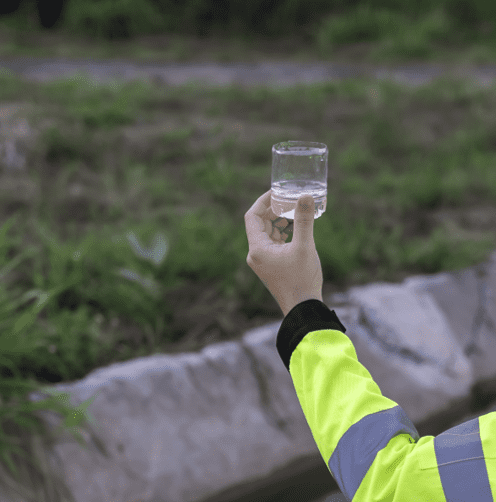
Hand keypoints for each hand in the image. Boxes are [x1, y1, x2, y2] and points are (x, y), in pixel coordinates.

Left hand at [244, 189, 322, 316]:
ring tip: (294, 212)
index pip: (252, 216)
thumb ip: (304, 220)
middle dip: (274, 210)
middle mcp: (256, 254)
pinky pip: (272, 243)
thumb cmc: (302, 279)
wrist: (303, 309)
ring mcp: (263, 261)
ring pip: (267, 233)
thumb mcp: (305, 246)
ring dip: (278, 221)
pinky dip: (282, 233)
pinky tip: (295, 229)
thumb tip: (305, 196)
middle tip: (289, 199)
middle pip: (259, 223)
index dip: (263, 201)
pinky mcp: (271, 266)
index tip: (277, 192)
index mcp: (257, 248)